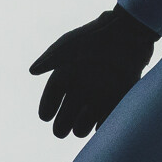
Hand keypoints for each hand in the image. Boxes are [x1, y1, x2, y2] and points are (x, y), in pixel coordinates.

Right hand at [28, 6, 158, 138]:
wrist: (128, 32)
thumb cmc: (96, 37)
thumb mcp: (70, 45)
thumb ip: (51, 57)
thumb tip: (32, 71)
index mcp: (67, 73)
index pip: (52, 96)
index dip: (47, 108)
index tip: (45, 116)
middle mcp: (81, 86)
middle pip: (65, 116)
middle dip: (61, 126)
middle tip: (62, 129)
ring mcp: (99, 93)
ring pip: (85, 122)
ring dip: (82, 125)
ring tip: (82, 121)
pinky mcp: (117, 98)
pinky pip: (107, 119)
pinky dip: (103, 125)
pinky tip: (99, 125)